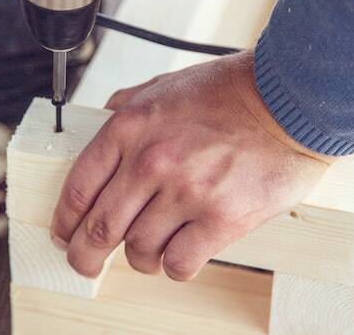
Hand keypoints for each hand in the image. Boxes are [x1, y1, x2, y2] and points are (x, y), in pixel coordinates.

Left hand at [50, 51, 334, 280]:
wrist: (289, 99)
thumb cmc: (229, 91)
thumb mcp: (164, 86)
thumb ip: (126, 105)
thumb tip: (102, 117)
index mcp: (130, 129)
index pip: (78, 188)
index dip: (64, 221)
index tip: (63, 235)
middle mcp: (151, 162)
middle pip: (100, 230)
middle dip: (85, 256)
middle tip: (85, 264)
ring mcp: (187, 192)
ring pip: (139, 251)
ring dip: (138, 258)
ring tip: (148, 250)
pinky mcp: (222, 218)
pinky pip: (179, 263)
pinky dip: (173, 267)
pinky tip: (178, 256)